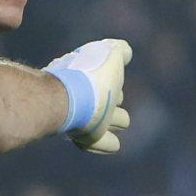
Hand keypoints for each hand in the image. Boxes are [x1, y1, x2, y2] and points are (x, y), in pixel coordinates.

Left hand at [46, 38, 132, 154]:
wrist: (70, 99)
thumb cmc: (91, 74)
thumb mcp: (110, 54)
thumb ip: (119, 50)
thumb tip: (126, 52)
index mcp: (90, 77)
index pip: (105, 77)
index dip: (112, 76)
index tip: (116, 79)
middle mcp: (84, 97)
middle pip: (103, 100)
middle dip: (111, 100)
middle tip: (116, 102)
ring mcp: (85, 119)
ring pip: (103, 122)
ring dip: (112, 121)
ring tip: (121, 123)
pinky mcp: (88, 138)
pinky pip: (101, 143)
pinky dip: (108, 143)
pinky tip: (114, 145)